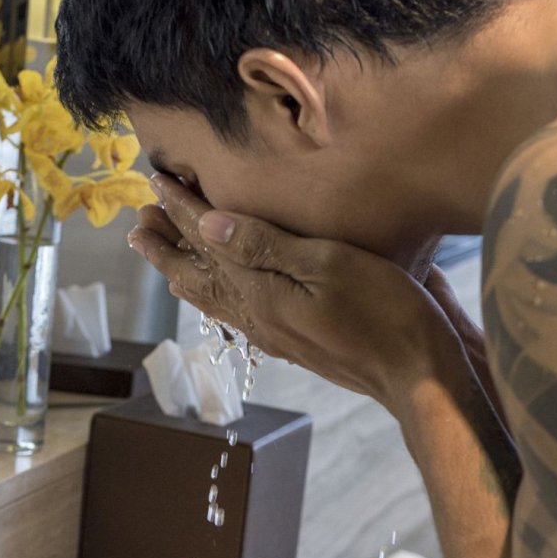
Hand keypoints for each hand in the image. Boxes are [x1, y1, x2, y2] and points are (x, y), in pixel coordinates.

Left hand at [127, 174, 460, 414]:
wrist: (417, 376)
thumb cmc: (386, 314)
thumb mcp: (329, 265)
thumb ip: (267, 245)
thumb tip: (209, 225)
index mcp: (261, 292)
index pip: (209, 241)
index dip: (183, 209)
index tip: (158, 180)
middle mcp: (258, 317)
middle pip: (198, 278)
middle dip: (167, 247)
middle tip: (139, 223)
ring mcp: (275, 335)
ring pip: (213, 301)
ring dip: (184, 273)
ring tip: (164, 259)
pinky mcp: (294, 344)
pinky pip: (236, 318)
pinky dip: (214, 300)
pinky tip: (221, 298)